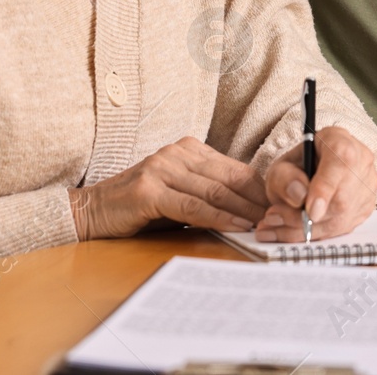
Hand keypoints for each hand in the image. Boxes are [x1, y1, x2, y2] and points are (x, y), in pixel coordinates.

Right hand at [69, 137, 268, 239]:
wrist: (93, 211)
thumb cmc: (140, 209)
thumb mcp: (180, 197)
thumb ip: (209, 197)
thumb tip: (253, 213)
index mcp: (189, 150)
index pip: (235, 169)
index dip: (261, 189)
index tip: (283, 206)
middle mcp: (177, 153)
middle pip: (229, 178)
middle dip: (259, 201)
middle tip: (283, 218)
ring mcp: (162, 168)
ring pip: (214, 191)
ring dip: (244, 210)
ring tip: (266, 224)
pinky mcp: (149, 190)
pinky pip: (192, 206)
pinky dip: (218, 217)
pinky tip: (236, 226)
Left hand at [255, 126, 376, 241]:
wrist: (311, 173)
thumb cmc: (297, 168)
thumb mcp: (280, 167)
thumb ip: (285, 178)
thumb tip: (299, 196)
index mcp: (338, 140)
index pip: (340, 161)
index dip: (326, 187)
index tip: (310, 211)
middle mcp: (361, 161)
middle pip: (341, 198)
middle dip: (304, 217)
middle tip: (272, 218)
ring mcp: (368, 186)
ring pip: (341, 218)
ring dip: (305, 230)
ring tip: (274, 228)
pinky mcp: (366, 208)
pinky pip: (342, 229)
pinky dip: (314, 235)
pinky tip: (291, 232)